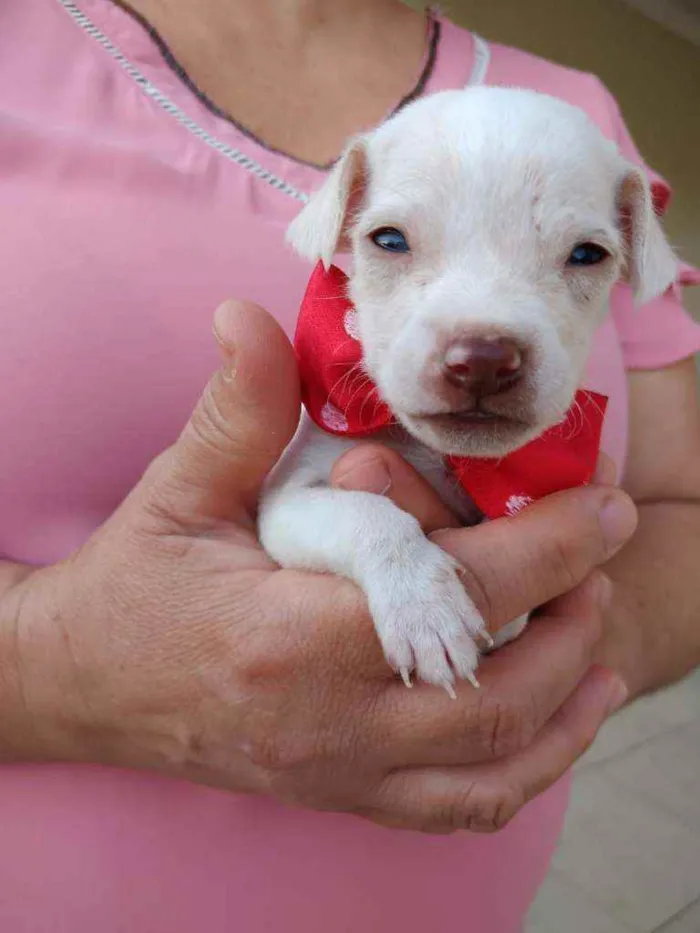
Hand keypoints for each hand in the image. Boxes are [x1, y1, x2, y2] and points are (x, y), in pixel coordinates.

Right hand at [3, 300, 635, 833]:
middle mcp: (324, 722)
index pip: (453, 594)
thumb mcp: (180, 491)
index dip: (547, 547)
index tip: (604, 506)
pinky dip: (525, 771)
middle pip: (492, 687)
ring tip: (597, 632)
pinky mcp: (337, 793)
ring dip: (566, 702)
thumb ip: (237, 411)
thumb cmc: (131, 586)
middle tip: (602, 558)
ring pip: (490, 763)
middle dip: (572, 621)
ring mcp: (335, 772)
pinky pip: (455, 808)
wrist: (79, 686)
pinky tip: (560, 723)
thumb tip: (248, 316)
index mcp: (290, 636)